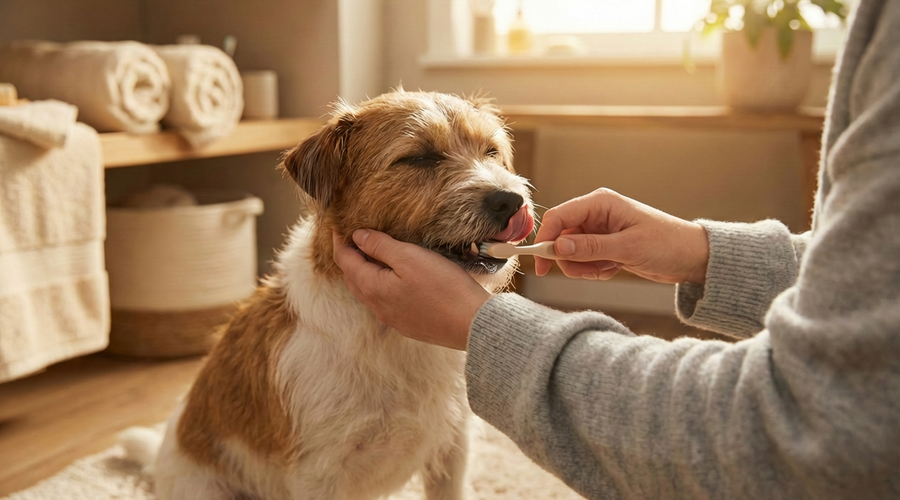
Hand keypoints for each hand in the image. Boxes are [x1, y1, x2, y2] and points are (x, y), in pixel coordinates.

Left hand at [332, 230, 489, 350]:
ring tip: (370, 254)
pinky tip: (392, 278)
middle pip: (352, 278)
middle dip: (349, 257)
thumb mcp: (410, 257)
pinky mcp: (407, 324)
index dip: (340, 242)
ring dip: (364, 272)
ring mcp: (392, 318)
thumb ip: (380, 246)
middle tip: (351, 238)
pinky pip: (383, 302)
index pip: (345, 261)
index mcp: (373, 288)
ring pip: (367, 291)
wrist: (471, 323)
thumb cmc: (443, 287)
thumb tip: (357, 237)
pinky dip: (379, 285)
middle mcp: (377, 307)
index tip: (339, 226)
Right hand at [534, 188, 708, 284]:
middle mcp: (596, 214)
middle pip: (561, 237)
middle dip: (571, 259)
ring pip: (571, 252)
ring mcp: (599, 230)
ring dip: (584, 267)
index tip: (541, 264)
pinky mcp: (604, 245)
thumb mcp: (627, 247)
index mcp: (600, 203)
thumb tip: (558, 247)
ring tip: (608, 269)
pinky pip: (584, 260)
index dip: (546, 239)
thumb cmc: (667, 244)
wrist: (692, 257)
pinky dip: (594, 270)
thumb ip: (590, 248)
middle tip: (591, 271)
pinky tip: (614, 269)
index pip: (559, 217)